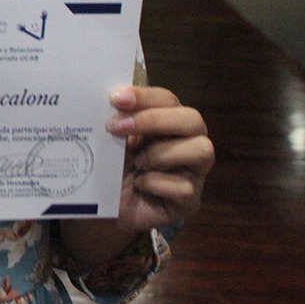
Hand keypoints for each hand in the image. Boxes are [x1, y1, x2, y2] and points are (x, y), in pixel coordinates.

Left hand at [106, 84, 214, 232]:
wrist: (103, 206)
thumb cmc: (111, 166)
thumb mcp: (112, 138)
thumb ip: (118, 117)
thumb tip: (113, 99)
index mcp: (169, 122)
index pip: (169, 100)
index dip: (145, 97)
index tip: (115, 99)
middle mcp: (188, 144)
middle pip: (193, 120)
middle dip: (155, 120)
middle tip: (118, 127)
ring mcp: (193, 173)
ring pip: (202, 150)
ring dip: (161, 153)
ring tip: (136, 162)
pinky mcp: (190, 202)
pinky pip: (184, 187)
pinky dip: (156, 183)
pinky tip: (140, 185)